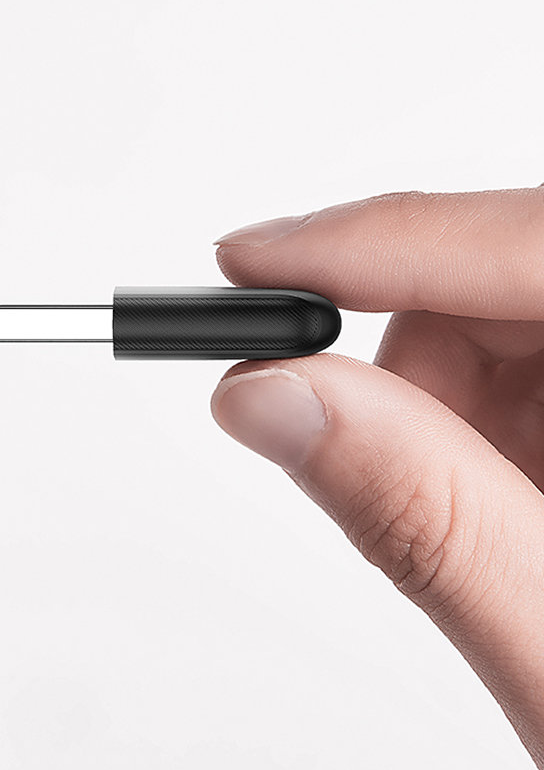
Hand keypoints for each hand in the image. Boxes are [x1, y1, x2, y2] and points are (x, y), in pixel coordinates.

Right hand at [211, 188, 543, 769]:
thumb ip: (423, 513)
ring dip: (443, 409)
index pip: (543, 250)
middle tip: (357, 451)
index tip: (253, 261)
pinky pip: (521, 367)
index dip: (383, 241)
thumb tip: (274, 399)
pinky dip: (475, 430)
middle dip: (414, 364)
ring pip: (505, 321)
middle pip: (515, 274)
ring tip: (478, 527)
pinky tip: (506, 509)